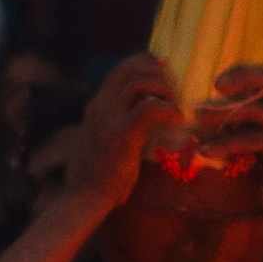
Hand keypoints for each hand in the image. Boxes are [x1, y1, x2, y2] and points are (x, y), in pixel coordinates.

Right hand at [74, 50, 185, 209]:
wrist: (84, 196)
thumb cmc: (99, 174)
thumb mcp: (106, 141)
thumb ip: (121, 125)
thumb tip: (147, 119)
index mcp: (97, 106)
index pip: (120, 69)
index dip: (146, 65)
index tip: (166, 73)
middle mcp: (100, 106)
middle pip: (130, 68)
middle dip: (158, 72)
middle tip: (176, 90)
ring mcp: (108, 118)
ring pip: (138, 82)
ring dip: (164, 88)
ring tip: (176, 106)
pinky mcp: (121, 135)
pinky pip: (149, 108)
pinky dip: (168, 109)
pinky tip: (178, 120)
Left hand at [188, 67, 262, 208]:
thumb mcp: (255, 132)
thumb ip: (237, 120)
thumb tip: (200, 112)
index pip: (261, 76)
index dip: (240, 72)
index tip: (218, 81)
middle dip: (241, 77)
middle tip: (216, 85)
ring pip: (253, 110)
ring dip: (222, 111)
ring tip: (198, 116)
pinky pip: (248, 140)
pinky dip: (224, 144)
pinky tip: (206, 150)